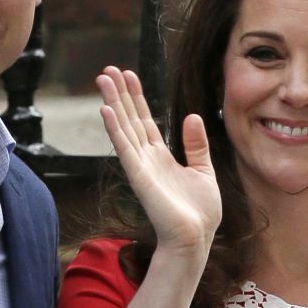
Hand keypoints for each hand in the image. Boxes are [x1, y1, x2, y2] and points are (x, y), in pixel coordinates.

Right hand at [96, 67, 219, 252]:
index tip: (129, 75)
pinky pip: (124, 148)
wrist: (196, 239)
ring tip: (103, 79)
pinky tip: (107, 110)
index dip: (136, 97)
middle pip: (129, 118)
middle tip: (108, 69)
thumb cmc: (200, 212)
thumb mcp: (203, 170)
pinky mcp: (139, 177)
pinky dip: (115, 129)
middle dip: (120, 93)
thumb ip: (196, 144)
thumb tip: (192, 116)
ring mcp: (140, 166)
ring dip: (113, 103)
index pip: (145, 120)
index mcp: (161, 156)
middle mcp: (147, 158)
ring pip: (124, 127)